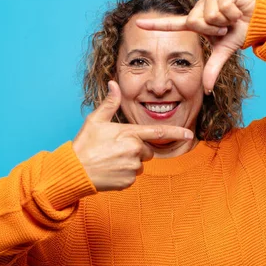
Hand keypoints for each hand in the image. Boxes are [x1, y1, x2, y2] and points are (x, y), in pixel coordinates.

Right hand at [72, 81, 193, 190]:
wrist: (75, 171)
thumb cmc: (84, 144)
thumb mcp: (95, 120)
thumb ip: (109, 103)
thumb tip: (113, 84)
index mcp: (130, 134)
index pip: (159, 132)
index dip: (176, 132)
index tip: (189, 134)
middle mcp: (135, 151)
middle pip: (147, 150)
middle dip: (137, 149)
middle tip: (116, 149)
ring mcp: (132, 168)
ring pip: (140, 164)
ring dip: (131, 162)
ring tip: (111, 159)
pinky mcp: (128, 182)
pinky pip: (133, 176)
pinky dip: (124, 173)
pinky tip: (110, 170)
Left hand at [136, 0, 255, 93]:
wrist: (257, 21)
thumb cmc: (237, 33)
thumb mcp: (223, 52)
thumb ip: (212, 69)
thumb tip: (207, 90)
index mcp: (196, 22)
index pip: (172, 24)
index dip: (155, 25)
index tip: (137, 24)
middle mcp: (199, 8)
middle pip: (195, 21)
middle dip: (213, 29)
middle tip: (224, 28)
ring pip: (210, 14)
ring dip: (225, 20)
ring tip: (231, 19)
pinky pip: (223, 5)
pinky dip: (233, 12)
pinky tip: (237, 10)